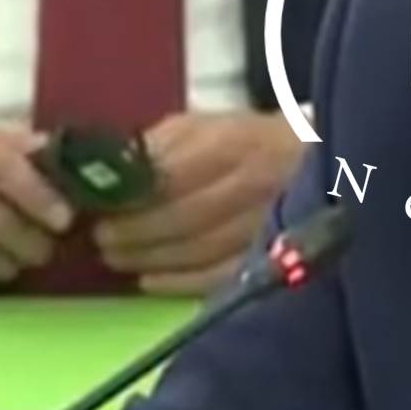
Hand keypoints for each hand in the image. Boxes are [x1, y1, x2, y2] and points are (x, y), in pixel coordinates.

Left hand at [94, 110, 303, 294]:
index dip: (129, 197)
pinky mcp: (271, 256)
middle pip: (182, 217)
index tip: (98, 206)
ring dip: (149, 258)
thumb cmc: (245, 141)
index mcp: (231, 144)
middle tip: (101, 239)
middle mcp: (251, 185)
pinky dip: (177, 283)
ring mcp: (265, 224)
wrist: (312, 162)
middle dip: (133, 232)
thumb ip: (159, 146)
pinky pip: (219, 277)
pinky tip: (149, 281)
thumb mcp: (202, 126)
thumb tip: (110, 172)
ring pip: (197, 250)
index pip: (169, 177)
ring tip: (117, 258)